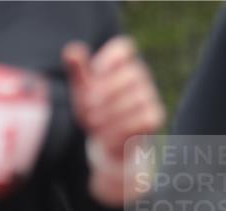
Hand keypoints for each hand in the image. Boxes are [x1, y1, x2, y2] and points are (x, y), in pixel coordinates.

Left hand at [63, 37, 164, 204]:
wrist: (105, 146)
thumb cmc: (94, 113)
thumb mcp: (82, 93)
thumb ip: (78, 72)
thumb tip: (70, 51)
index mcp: (122, 64)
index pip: (123, 48)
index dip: (106, 62)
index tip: (94, 79)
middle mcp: (140, 76)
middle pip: (130, 73)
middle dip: (105, 95)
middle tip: (89, 113)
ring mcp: (150, 96)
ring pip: (136, 99)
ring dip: (110, 115)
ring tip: (95, 126)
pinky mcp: (155, 117)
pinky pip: (141, 120)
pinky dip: (120, 130)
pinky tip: (107, 137)